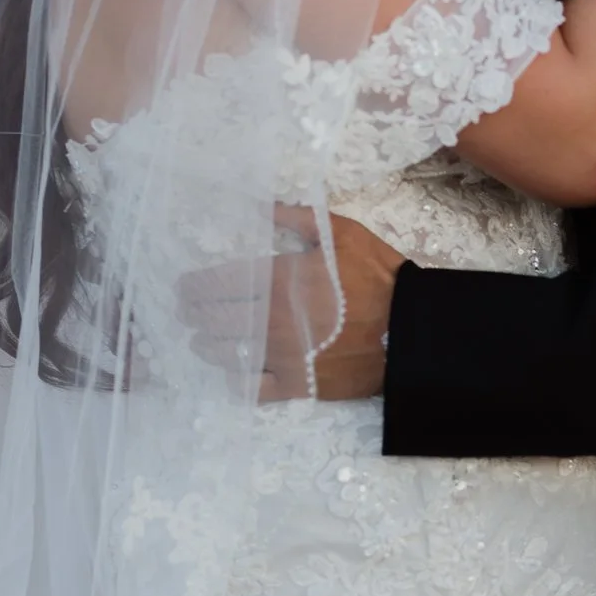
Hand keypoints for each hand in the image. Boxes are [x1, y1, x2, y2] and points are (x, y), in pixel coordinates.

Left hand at [178, 209, 400, 400]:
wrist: (411, 329)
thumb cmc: (376, 276)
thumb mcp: (341, 233)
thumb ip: (296, 217)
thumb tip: (258, 205)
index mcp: (280, 280)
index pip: (220, 283)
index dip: (194, 286)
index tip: (184, 287)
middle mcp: (273, 320)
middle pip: (216, 319)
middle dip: (195, 314)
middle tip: (187, 312)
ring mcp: (284, 356)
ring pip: (227, 354)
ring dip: (207, 346)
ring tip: (201, 341)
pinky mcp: (298, 385)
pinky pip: (254, 389)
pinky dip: (236, 382)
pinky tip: (231, 374)